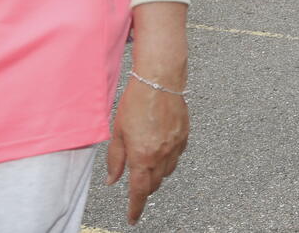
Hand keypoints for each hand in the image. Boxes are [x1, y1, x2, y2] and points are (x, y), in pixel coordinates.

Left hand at [108, 81, 188, 223]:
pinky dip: (168, 159)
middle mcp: (162, 154)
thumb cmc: (136, 101)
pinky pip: (177, 156)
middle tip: (135, 185)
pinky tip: (160, 147)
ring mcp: (176, 145)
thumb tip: (113, 179)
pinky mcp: (185, 135)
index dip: (135, 207)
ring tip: (147, 162)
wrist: (160, 80)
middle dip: (145, 189)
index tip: (133, 217)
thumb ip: (115, 159)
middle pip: (155, 184)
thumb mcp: (118, 132)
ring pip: (168, 172)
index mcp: (143, 156)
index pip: (139, 191)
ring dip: (156, 174)